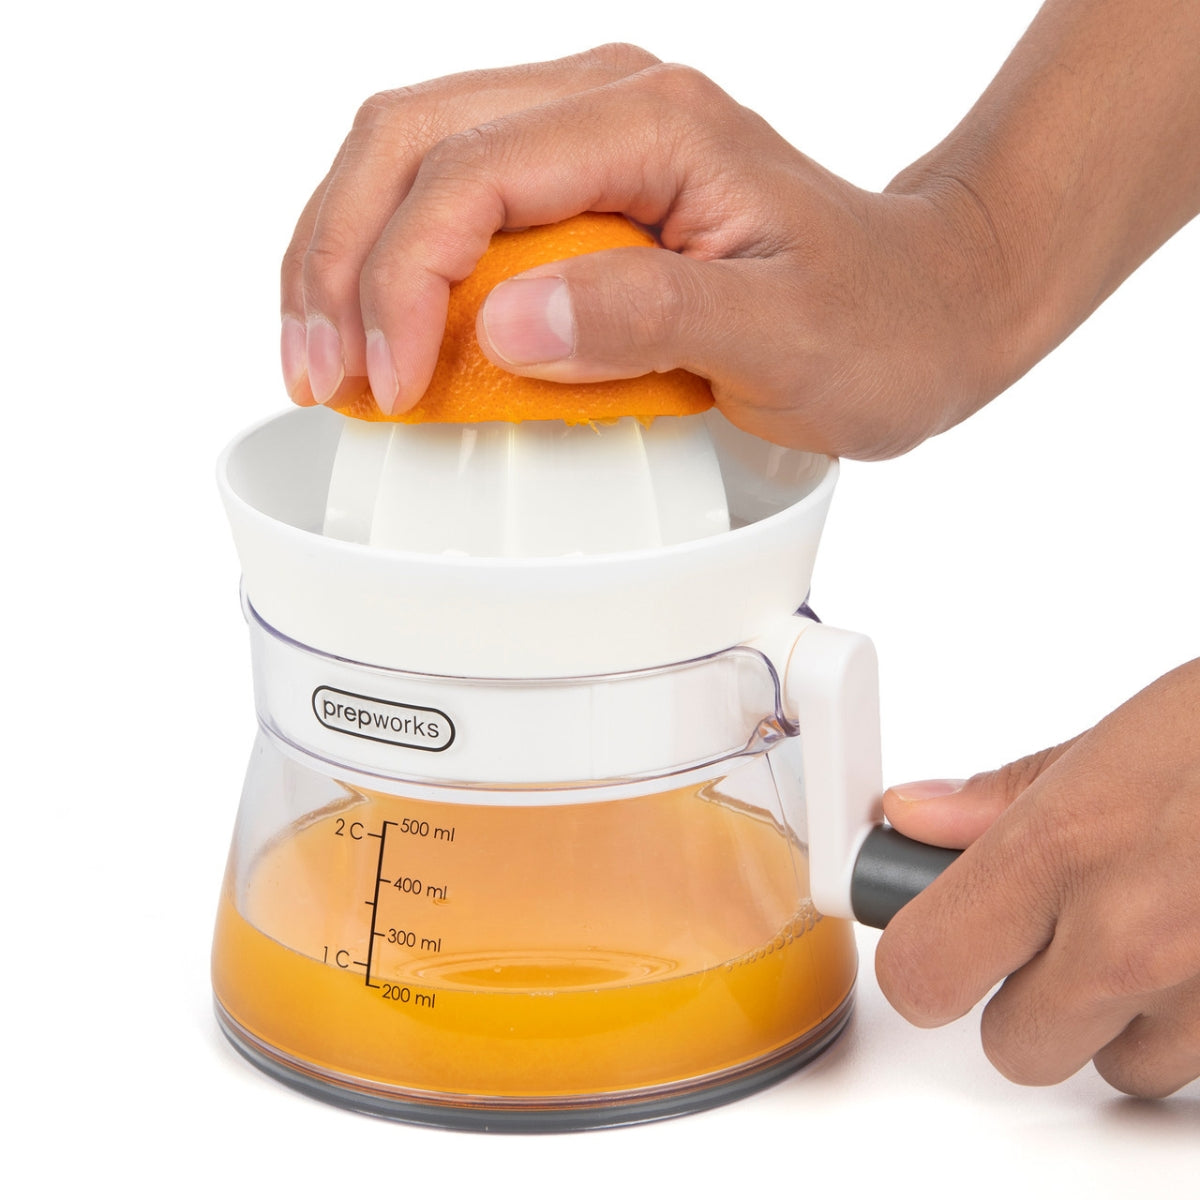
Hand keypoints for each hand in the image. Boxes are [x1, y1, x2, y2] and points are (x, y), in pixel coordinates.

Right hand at [280, 44, 1017, 458]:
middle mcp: (605, 103)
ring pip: (407, 159)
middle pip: (405, 139)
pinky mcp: (576, 187)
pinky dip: (391, 266)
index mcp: (652, 123)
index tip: (390, 388)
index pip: (470, 175)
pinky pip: (448, 203)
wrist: (929, 304)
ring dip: (343, 255)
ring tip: (321, 358)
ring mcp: (584, 139)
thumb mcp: (780, 336)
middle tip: (313, 371)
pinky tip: (377, 329)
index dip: (402, 281)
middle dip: (336, 257)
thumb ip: (646, 321)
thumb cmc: (878, 323)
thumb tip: (502, 327)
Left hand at [876, 658, 1199, 1098]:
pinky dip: (1194, 1026)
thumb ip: (1009, 793)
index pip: (923, 969)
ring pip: (1115, 1068)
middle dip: (1023, 996)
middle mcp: (1133, 936)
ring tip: (1159, 926)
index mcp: (1066, 845)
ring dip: (1118, 1017)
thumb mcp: (1124, 734)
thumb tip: (918, 817)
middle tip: (1056, 928)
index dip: (920, 961)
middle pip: (1012, 1046)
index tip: (930, 935)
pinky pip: (1197, 1071)